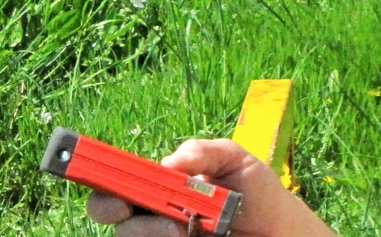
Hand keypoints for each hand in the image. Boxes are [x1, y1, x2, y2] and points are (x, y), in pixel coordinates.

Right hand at [85, 139, 335, 236]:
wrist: (280, 230)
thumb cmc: (257, 192)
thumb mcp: (236, 159)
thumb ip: (204, 152)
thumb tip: (171, 162)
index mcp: (161, 184)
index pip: (118, 179)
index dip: (100, 174)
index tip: (101, 174)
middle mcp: (154, 212)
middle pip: (109, 211)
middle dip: (110, 206)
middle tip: (132, 207)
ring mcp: (161, 236)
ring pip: (127, 236)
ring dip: (146, 230)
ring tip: (181, 229)